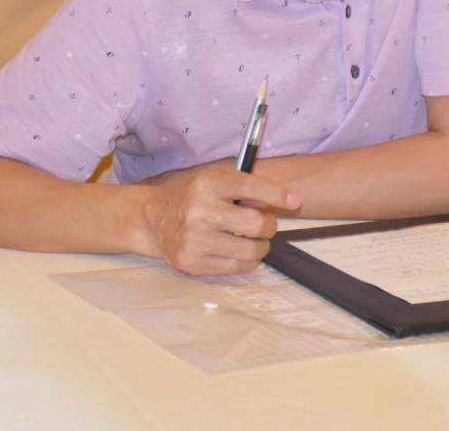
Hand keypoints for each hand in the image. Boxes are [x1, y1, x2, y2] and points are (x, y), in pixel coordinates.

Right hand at [138, 166, 299, 274]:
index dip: (276, 194)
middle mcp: (199, 210)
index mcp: (208, 184)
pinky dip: (247, 261)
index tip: (294, 200)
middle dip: (270, 225)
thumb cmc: (194, 197)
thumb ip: (247, 189)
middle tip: (266, 224)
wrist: (153, 219)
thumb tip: (285, 199)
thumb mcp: (215, 181)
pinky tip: (241, 251)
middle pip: (254, 223)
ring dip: (262, 246)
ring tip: (255, 240)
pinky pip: (236, 267)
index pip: (248, 186)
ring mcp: (193, 239)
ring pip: (250, 250)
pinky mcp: (191, 262)